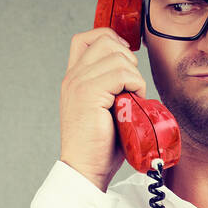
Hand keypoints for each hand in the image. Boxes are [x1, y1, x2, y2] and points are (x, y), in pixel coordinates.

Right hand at [59, 26, 146, 191]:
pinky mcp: (89, 93)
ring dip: (133, 74)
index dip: (110, 39)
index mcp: (73, 79)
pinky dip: (135, 84)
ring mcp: (78, 83)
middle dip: (127, 57)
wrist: (85, 169)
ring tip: (131, 97)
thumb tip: (132, 72)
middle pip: (105, 39)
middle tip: (131, 84)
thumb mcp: (102, 108)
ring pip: (117, 56)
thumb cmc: (98, 146)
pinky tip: (132, 102)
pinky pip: (121, 73)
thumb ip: (109, 87)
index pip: (86, 38)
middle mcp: (72, 77)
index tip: (125, 60)